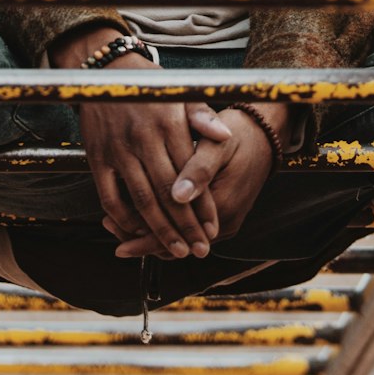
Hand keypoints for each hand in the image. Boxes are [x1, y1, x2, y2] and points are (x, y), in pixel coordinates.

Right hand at [49, 24, 231, 259]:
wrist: (105, 71)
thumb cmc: (150, 84)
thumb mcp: (179, 93)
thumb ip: (202, 116)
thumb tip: (226, 135)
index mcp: (168, 124)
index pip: (190, 174)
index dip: (202, 205)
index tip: (213, 229)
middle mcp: (143, 138)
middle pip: (168, 193)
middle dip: (186, 226)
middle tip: (200, 250)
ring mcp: (118, 150)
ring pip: (141, 200)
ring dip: (160, 230)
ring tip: (176, 250)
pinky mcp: (97, 157)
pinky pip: (109, 196)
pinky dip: (123, 218)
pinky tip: (136, 231)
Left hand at [110, 102, 291, 258]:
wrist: (266, 136)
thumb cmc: (238, 133)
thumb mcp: (219, 144)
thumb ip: (198, 169)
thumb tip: (177, 195)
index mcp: (222, 205)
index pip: (174, 231)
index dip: (141, 232)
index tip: (112, 223)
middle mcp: (224, 223)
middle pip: (173, 242)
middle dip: (138, 235)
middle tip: (107, 224)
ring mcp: (224, 223)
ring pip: (179, 237)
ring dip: (149, 231)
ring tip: (116, 221)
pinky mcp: (221, 217)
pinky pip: (187, 228)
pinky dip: (164, 224)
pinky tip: (143, 214)